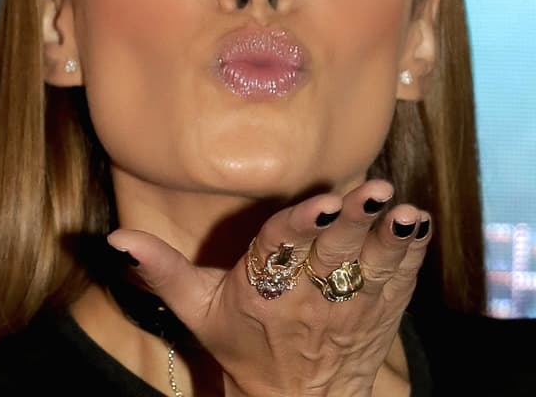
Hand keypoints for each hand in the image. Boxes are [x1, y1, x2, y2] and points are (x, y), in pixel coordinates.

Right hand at [107, 180, 432, 396]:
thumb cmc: (244, 344)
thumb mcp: (197, 310)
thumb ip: (162, 270)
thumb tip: (117, 238)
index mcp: (263, 290)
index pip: (282, 250)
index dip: (303, 225)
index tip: (322, 203)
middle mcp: (309, 298)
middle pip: (332, 251)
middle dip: (354, 220)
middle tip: (373, 190)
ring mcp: (351, 305)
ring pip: (372, 264)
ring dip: (389, 236)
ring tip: (402, 210)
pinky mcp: (383, 310)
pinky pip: (401, 277)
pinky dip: (411, 251)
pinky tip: (418, 224)